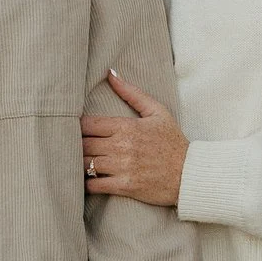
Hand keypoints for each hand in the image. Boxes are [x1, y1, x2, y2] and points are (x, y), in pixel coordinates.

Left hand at [81, 69, 186, 208]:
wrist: (190, 174)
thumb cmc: (172, 142)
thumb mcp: (157, 112)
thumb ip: (132, 93)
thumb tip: (110, 74)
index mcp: (127, 126)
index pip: (88, 124)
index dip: (77, 127)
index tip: (75, 130)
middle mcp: (122, 146)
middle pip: (83, 144)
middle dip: (75, 145)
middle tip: (71, 146)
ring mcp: (123, 167)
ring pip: (85, 163)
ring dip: (78, 163)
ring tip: (76, 161)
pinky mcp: (125, 186)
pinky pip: (94, 185)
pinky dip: (86, 183)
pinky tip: (87, 179)